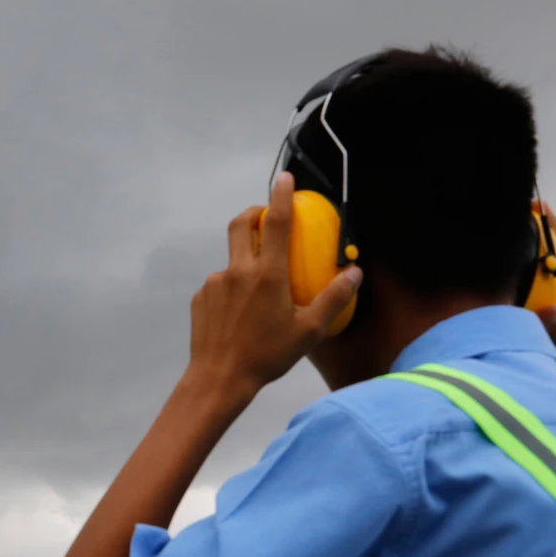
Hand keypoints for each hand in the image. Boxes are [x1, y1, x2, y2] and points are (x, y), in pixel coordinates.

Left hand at [187, 173, 361, 396]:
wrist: (219, 377)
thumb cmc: (268, 354)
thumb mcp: (310, 330)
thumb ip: (333, 298)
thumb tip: (355, 272)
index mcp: (267, 274)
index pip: (275, 223)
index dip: (281, 196)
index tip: (284, 178)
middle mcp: (237, 271)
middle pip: (240, 226)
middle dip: (253, 213)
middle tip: (264, 216)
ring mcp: (214, 283)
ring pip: (231, 260)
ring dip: (245, 262)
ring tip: (260, 292)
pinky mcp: (200, 297)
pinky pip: (220, 284)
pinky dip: (233, 288)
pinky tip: (241, 314)